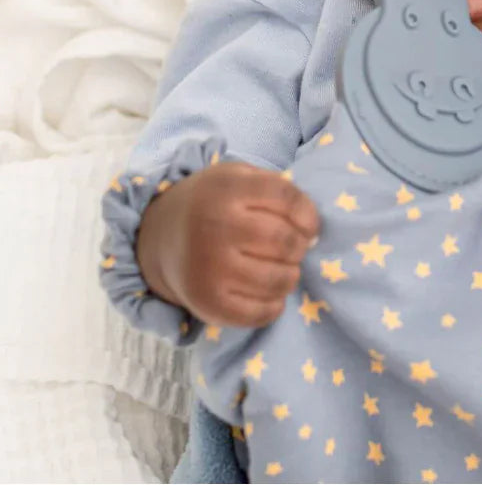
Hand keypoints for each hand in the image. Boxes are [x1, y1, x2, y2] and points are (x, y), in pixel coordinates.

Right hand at [136, 162, 319, 326]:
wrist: (160, 233)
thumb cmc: (215, 202)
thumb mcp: (240, 176)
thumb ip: (279, 190)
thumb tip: (312, 233)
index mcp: (227, 188)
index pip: (287, 198)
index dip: (308, 215)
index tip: (308, 226)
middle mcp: (215, 226)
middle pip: (285, 241)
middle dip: (299, 247)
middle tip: (292, 248)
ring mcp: (209, 267)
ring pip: (277, 279)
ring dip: (290, 276)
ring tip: (282, 269)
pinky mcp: (206, 303)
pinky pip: (258, 314)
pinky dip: (274, 306)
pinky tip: (269, 293)